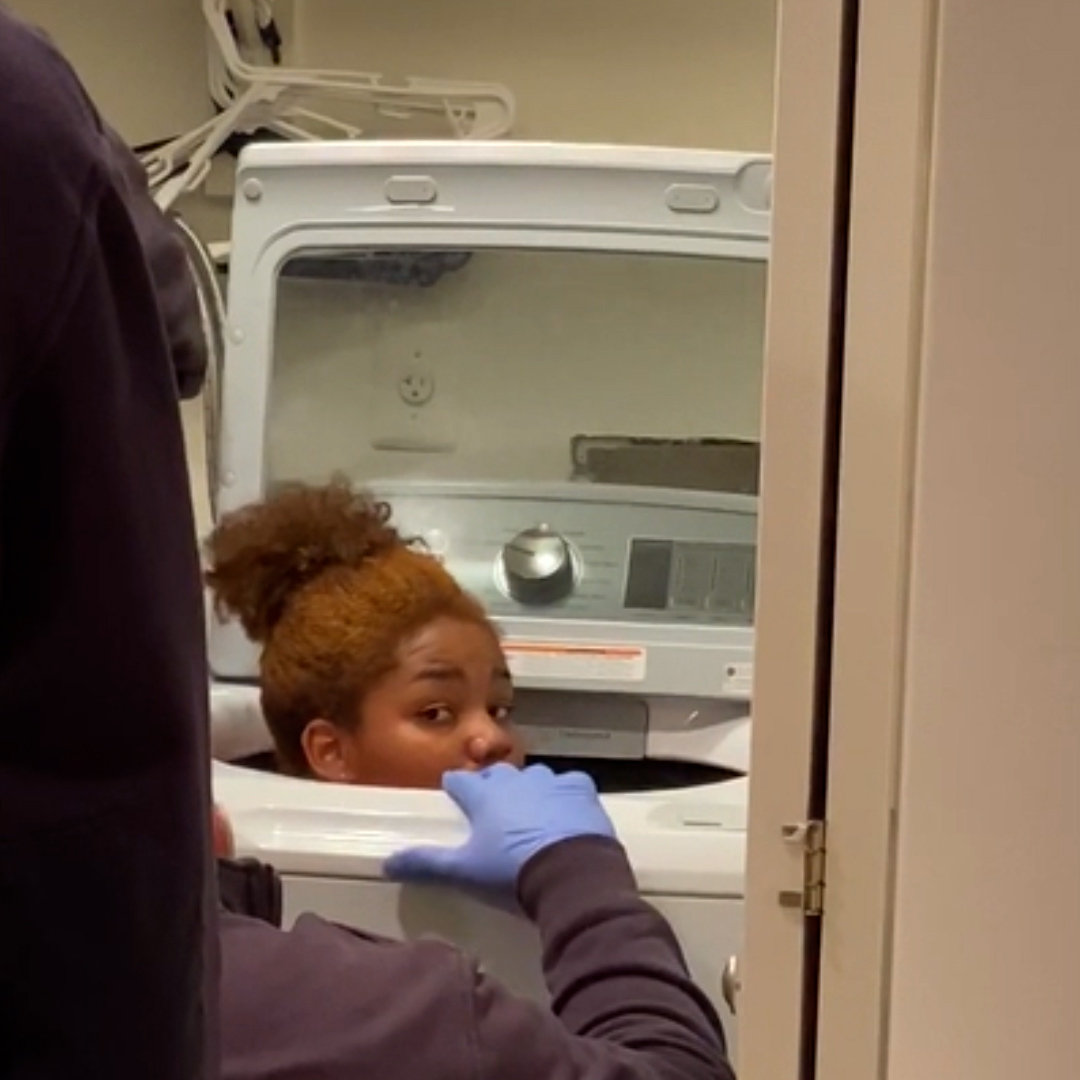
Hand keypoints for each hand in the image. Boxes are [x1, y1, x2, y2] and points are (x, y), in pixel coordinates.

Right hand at [383, 763, 615, 902]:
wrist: (571, 875)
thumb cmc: (511, 872)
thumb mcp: (465, 872)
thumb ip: (426, 864)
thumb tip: (387, 861)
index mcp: (485, 796)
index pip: (461, 781)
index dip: (455, 786)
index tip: (452, 790)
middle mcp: (516, 781)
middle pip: (498, 776)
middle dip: (492, 786)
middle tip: (490, 806)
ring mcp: (551, 783)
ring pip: (534, 777)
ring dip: (528, 790)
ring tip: (528, 812)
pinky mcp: (580, 791)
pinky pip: (569, 785)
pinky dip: (564, 795)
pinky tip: (564, 810)